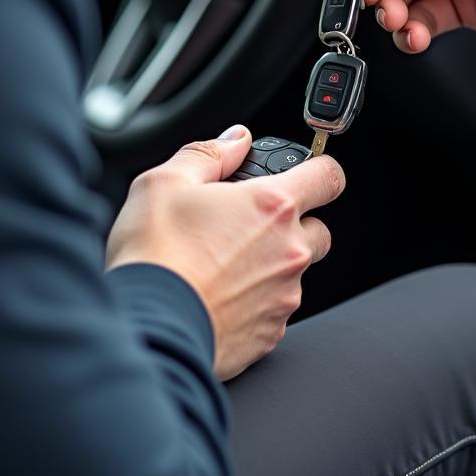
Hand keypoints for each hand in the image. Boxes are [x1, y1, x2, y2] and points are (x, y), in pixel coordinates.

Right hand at [106, 127, 344, 380]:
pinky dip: (256, 301)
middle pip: (318, 229)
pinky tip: (219, 294)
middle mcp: (289, 252)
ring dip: (272, 264)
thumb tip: (236, 140)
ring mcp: (283, 296)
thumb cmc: (156, 256)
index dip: (319, 170)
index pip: (328, 177)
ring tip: (223, 263)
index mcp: (272, 206)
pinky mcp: (270, 335)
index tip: (305, 174)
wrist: (148, 328)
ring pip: (296, 272)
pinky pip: (276, 309)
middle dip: (293, 224)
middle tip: (249, 225)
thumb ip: (210, 153)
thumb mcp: (167, 182)